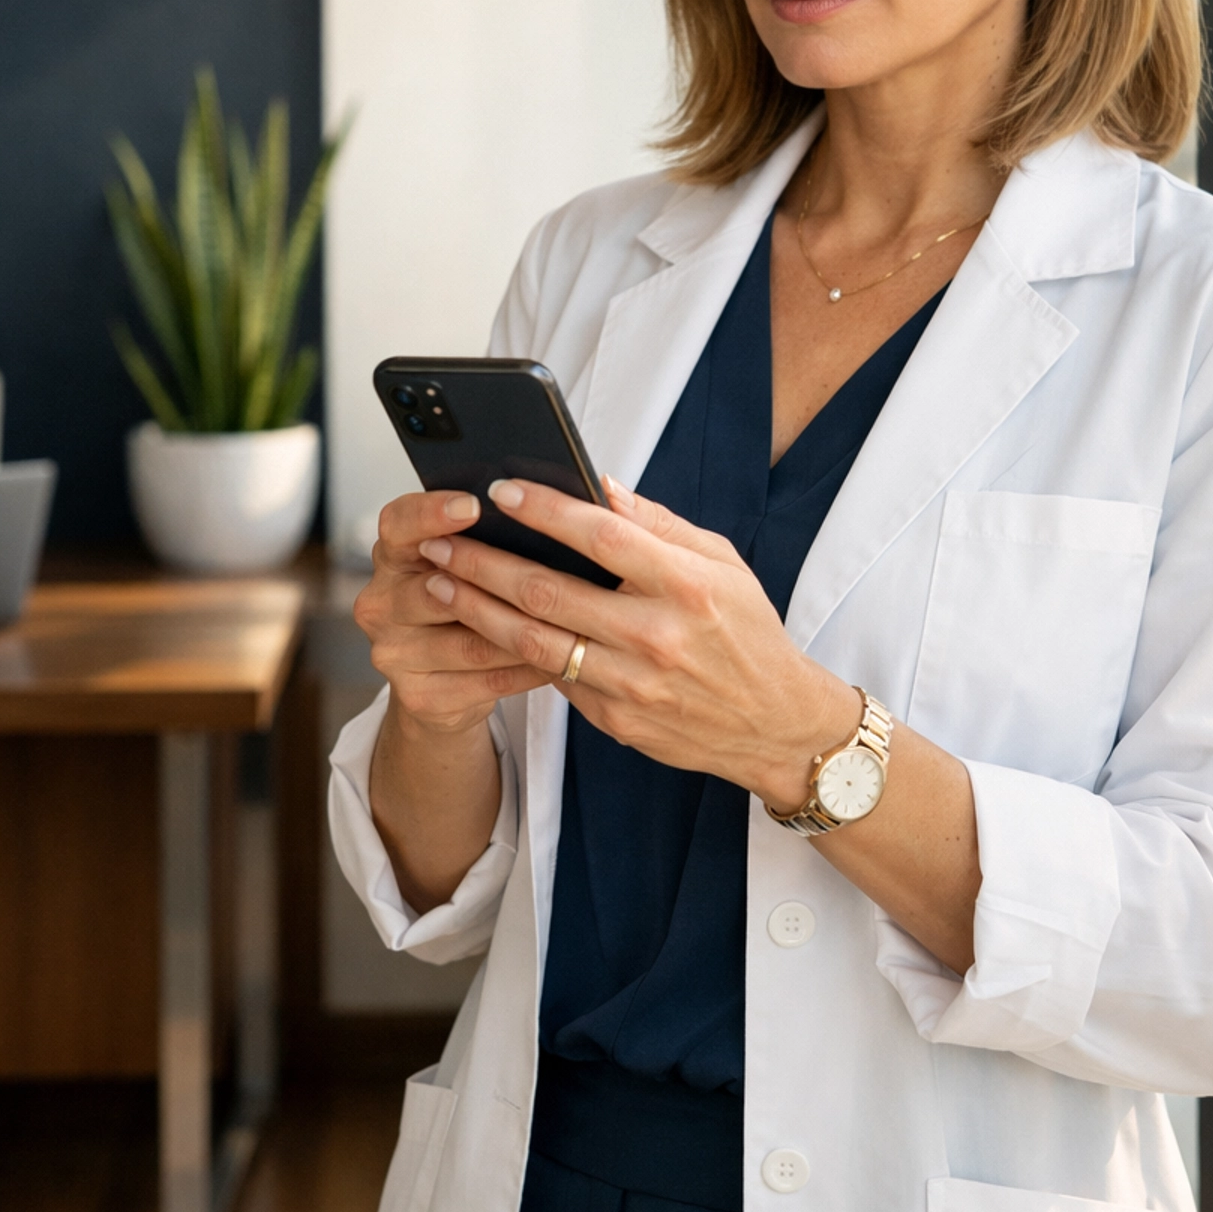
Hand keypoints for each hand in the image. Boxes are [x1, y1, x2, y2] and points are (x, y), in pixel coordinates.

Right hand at [355, 488, 554, 736]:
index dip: (433, 513)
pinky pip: (486, 681)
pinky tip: (559, 658)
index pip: (398, 524)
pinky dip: (527, 669)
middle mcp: (380, 602)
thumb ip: (486, 537)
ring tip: (571, 621)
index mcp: (391, 556)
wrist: (440, 682)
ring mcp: (393, 654)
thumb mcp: (463, 564)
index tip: (474, 504)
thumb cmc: (462, 604)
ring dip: (525, 633)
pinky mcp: (417, 696)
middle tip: (546, 574)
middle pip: (436, 588)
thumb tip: (549, 505)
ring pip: (471, 642)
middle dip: (494, 583)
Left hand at [418, 476, 861, 807]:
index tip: (501, 490)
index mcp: (686, 584)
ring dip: (476, 608)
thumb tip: (600, 486)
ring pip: (533, 641)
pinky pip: (552, 678)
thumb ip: (658, 524)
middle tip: (439, 540)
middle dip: (482, 562)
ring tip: (437, 581)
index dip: (546, 511)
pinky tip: (478, 626)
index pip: (602, 536)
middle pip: (548, 590)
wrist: (775, 725)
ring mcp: (632, 684)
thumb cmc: (747, 632)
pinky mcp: (615, 720)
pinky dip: (511, 650)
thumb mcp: (721, 563)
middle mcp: (655, 634)